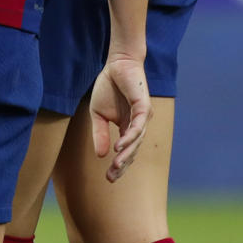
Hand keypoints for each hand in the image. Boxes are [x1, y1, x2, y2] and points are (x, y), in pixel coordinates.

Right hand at [89, 53, 151, 181]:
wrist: (117, 64)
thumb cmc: (109, 87)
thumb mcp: (98, 114)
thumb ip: (100, 134)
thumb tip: (100, 155)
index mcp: (128, 127)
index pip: (126, 151)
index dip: (119, 165)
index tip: (109, 178)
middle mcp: (138, 125)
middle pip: (133, 150)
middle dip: (122, 165)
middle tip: (111, 177)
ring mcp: (143, 117)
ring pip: (136, 141)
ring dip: (126, 154)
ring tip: (115, 165)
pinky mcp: (144, 107)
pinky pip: (137, 126)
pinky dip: (129, 137)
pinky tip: (119, 147)